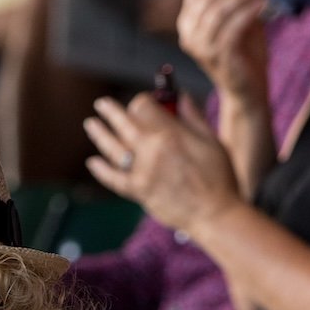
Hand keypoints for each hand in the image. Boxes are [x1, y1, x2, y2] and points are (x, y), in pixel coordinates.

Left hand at [85, 94, 240, 234]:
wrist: (214, 214)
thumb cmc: (219, 176)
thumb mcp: (212, 139)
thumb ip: (192, 116)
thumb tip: (179, 95)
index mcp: (171, 133)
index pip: (143, 105)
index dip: (142, 100)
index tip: (145, 102)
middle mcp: (152, 150)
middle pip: (123, 122)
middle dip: (111, 110)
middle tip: (101, 104)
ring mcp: (142, 172)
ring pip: (113, 147)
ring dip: (99, 133)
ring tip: (91, 123)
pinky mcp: (138, 192)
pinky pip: (113, 179)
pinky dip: (101, 170)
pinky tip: (93, 161)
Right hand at [175, 0, 269, 101]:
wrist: (247, 87)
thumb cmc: (245, 50)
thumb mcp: (240, 16)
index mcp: (188, 21)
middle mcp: (188, 33)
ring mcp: (200, 46)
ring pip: (220, 8)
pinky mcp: (216, 56)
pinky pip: (233, 25)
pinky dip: (250, 9)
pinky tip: (265, 2)